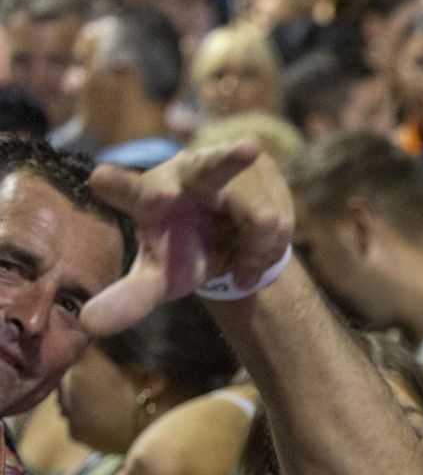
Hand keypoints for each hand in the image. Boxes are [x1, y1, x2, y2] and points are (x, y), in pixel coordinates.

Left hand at [81, 141, 293, 335]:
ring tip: (242, 256)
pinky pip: (282, 220)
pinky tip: (256, 242)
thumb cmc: (185, 251)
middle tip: (249, 150)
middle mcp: (187, 171)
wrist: (224, 230)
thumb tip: (88, 325)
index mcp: (151, 197)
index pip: (132, 191)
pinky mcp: (261, 163)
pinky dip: (272, 246)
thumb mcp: (161, 277)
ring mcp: (229, 163)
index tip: (100, 179)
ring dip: (258, 252)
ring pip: (262, 222)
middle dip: (232, 158)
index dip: (120, 187)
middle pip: (213, 167)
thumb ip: (131, 298)